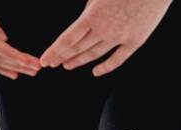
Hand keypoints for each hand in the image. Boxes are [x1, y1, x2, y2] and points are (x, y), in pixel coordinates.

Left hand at [39, 0, 172, 75]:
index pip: (67, 39)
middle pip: (78, 48)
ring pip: (94, 54)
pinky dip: (105, 67)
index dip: (54, 51)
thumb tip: (83, 18)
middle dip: (63, 57)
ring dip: (79, 61)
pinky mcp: (135, 41)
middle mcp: (104, 30)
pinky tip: (95, 72)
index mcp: (92, 15)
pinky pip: (117, 59)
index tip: (45, 60)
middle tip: (53, 63)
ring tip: (67, 66)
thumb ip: (89, 8)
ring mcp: (120, 37)